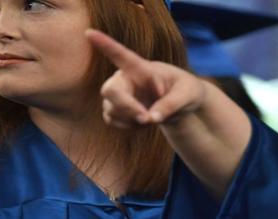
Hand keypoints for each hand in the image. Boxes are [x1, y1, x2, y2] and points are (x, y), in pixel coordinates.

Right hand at [88, 28, 205, 128]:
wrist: (180, 103)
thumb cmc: (186, 91)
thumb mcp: (188, 95)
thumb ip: (172, 104)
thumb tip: (151, 118)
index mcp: (142, 68)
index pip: (121, 55)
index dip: (105, 44)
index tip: (89, 32)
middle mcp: (124, 78)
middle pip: (109, 91)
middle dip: (127, 108)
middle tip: (148, 119)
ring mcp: (117, 93)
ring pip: (111, 110)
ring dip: (132, 120)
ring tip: (153, 117)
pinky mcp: (114, 108)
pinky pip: (112, 121)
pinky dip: (129, 127)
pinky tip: (143, 122)